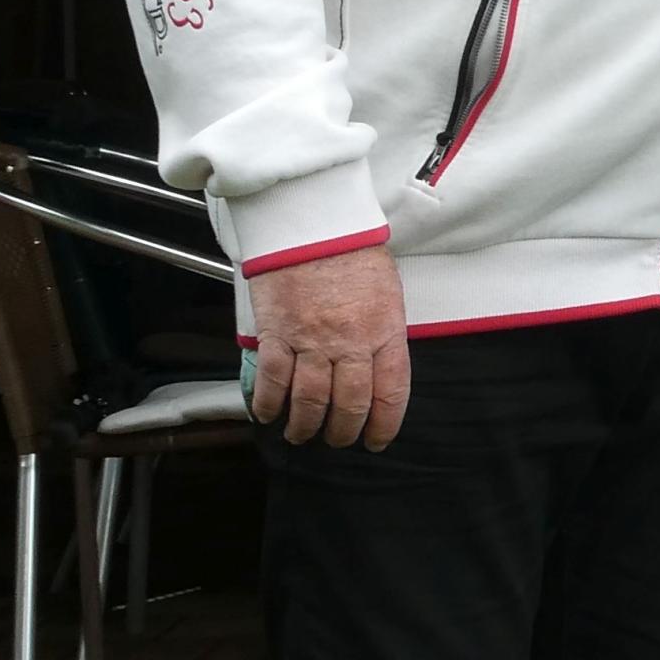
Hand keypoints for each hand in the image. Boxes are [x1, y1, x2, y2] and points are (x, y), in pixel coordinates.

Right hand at [245, 244, 410, 448]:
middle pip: (350, 405)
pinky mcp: (277, 332)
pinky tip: (268, 414)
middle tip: (336, 439)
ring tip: (301, 434)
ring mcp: (312, 340)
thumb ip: (384, 333)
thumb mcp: (387, 292)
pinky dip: (268, 404)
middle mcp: (350, 343)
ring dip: (304, 426)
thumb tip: (380, 368)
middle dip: (342, 432)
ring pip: (310, 402)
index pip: (390, 393)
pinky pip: (273, 381)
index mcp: (384, 331)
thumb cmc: (351, 250)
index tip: (376, 440)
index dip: (384, 425)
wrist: (312, 219)